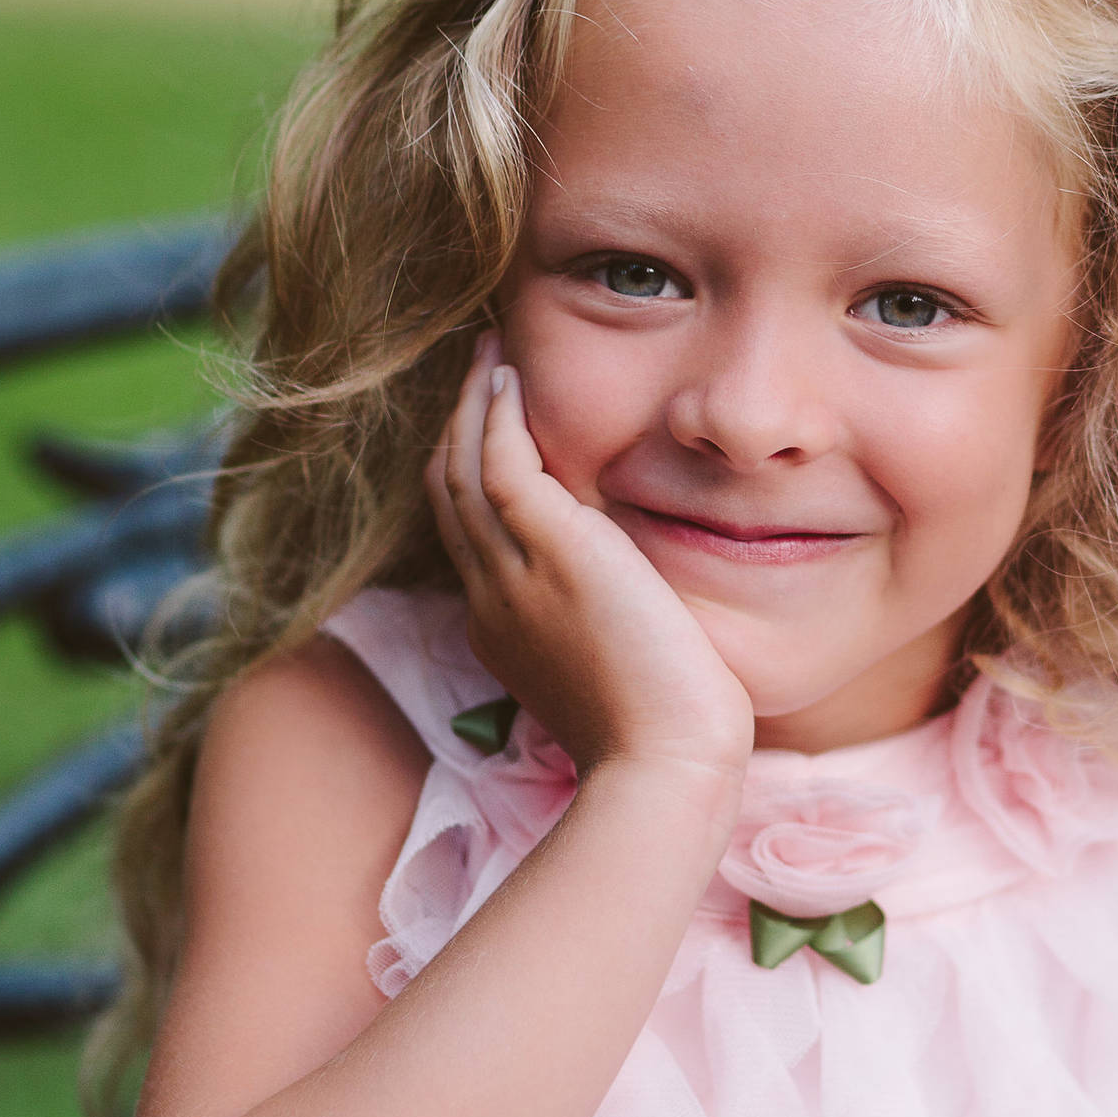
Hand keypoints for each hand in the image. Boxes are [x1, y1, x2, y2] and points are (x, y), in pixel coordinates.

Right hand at [425, 333, 755, 790]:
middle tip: (482, 371)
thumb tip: (635, 604)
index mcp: (503, 629)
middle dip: (460, 428)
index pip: (471, 535)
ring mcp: (511, 574)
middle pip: (450, 494)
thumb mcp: (619, 672)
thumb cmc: (667, 735)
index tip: (494, 431)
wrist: (665, 761)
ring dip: (474, 405)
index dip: (472, 475)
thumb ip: (607, 628)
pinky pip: (498, 462)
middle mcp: (491, 597)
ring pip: (462, 468)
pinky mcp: (550, 550)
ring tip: (493, 355)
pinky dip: (497, 414)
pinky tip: (512, 376)